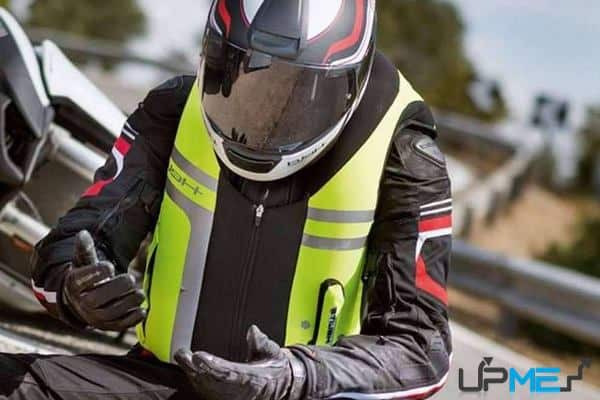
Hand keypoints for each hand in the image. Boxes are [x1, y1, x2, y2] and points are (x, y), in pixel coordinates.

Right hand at [62, 230, 145, 330]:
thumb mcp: (85, 262)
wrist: (84, 302)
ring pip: (112, 312)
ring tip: (139, 292)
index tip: (109, 266)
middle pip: (97, 298)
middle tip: (130, 279)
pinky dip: (133, 318)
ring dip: (128, 302)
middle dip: (117, 288)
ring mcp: (96, 317)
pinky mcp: (110, 326)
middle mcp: (83, 303)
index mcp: (75, 284)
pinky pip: (121, 325)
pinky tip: (142, 310)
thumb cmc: (87, 277)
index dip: (96, 273)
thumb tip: (83, 233)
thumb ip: (85, 249)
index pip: (80, 280)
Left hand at [175, 326, 305, 399]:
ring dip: (192, 372)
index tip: (199, 356)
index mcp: (251, 379)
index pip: (228, 373)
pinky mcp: (220, 397)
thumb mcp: (273, 354)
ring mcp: (228, 396)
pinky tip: (187, 366)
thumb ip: (263, 343)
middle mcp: (237, 391)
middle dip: (196, 368)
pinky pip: (204, 390)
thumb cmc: (272, 368)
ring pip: (205, 387)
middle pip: (212, 381)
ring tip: (182, 356)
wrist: (275, 387)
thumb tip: (253, 331)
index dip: (212, 365)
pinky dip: (195, 378)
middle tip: (184, 354)